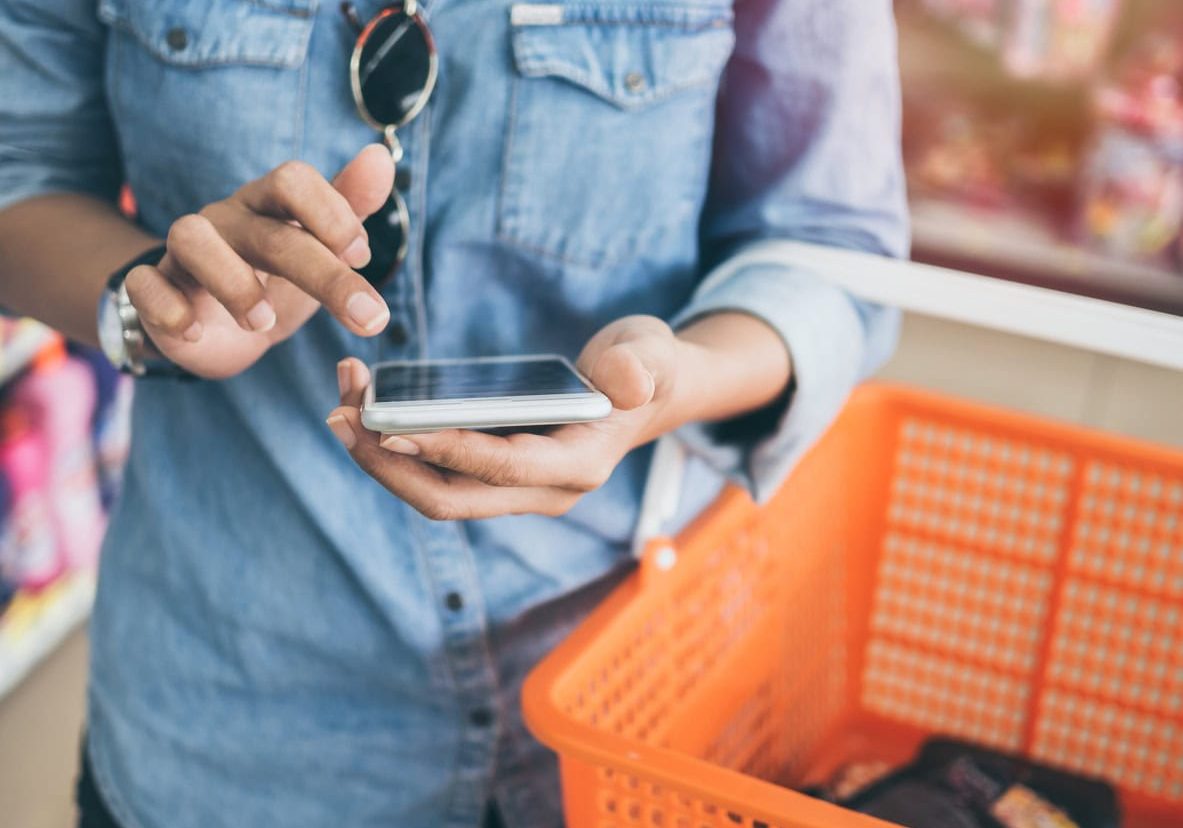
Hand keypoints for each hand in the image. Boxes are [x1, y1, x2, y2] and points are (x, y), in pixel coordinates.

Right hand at [125, 146, 394, 378]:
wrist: (217, 326)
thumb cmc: (275, 278)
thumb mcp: (320, 247)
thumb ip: (351, 205)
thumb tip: (381, 157)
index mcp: (268, 205)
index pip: (292, 179)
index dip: (330, 213)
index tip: (362, 256)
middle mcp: (226, 220)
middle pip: (269, 232)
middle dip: (324, 275)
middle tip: (368, 316)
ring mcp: (183, 252)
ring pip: (190, 239)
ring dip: (232, 283)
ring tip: (264, 324)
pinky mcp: (153, 288)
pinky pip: (143, 284)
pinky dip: (167, 307)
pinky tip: (194, 332)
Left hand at [325, 316, 681, 519]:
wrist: (649, 390)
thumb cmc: (648, 368)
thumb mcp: (652, 355)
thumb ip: (640, 367)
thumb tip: (624, 385)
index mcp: (578, 467)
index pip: (500, 468)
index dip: (443, 450)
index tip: (387, 426)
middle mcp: (542, 491)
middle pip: (450, 498)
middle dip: (388, 463)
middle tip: (340, 417)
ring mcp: (516, 489)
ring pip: (434, 490)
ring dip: (381, 455)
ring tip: (341, 405)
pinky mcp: (494, 474)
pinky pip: (436, 472)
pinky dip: (397, 444)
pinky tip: (367, 407)